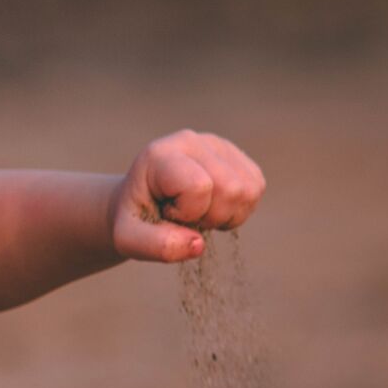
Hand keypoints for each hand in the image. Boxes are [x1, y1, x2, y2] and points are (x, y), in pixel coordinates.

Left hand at [109, 129, 265, 261]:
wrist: (138, 202)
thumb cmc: (134, 219)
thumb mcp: (130, 239)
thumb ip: (157, 246)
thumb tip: (198, 245)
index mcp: (161, 155)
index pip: (199, 186)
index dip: (189, 213)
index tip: (167, 212)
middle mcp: (192, 141)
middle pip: (232, 189)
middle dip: (211, 217)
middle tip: (183, 216)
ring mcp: (217, 145)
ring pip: (250, 190)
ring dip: (226, 215)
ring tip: (196, 211)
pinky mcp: (235, 155)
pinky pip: (257, 188)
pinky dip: (238, 209)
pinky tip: (212, 206)